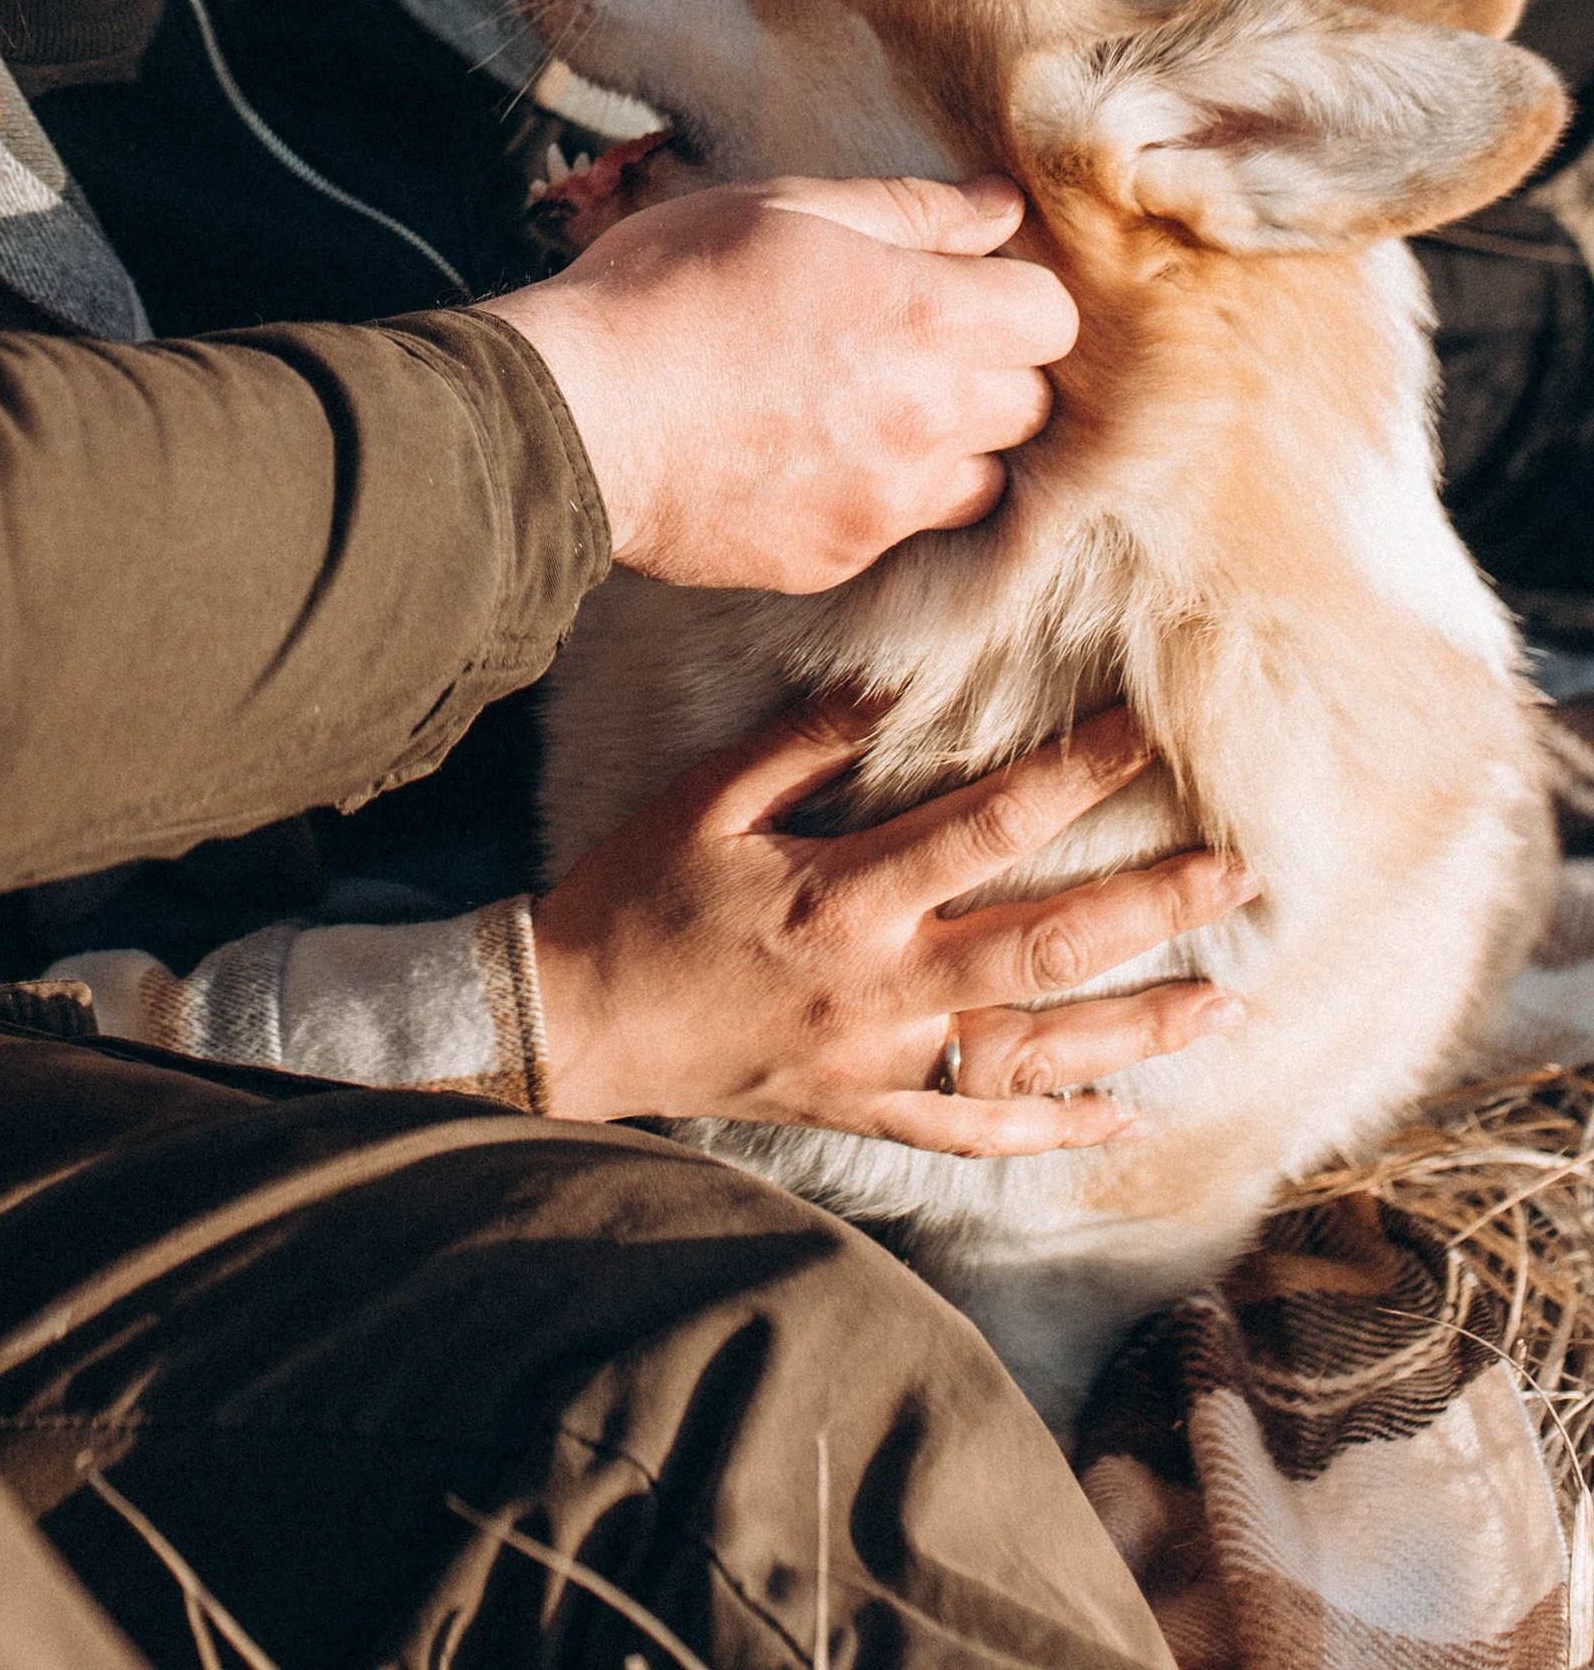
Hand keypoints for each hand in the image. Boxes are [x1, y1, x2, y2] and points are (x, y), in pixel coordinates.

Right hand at [483, 171, 1076, 587]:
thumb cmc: (666, 287)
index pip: (1053, 319)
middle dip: (991, 370)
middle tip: (914, 342)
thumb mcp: (783, 209)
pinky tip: (818, 456)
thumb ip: (909, 211)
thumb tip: (1000, 208)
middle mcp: (927, 417)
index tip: (966, 287)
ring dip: (952, 443)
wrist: (573, 414)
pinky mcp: (842, 556)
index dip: (1015, 296)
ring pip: (983, 478)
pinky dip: (884, 495)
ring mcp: (887, 500)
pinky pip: (906, 529)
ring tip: (874, 408)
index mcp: (923, 315)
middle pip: (1032, 404)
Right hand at [531, 701, 1255, 1150]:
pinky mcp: (868, 1112)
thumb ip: (803, 742)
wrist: (575, 1021)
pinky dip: (1057, 1132)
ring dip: (1142, 1028)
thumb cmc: (635, 894)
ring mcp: (884, 1062)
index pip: (991, 825)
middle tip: (1243, 876)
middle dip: (1157, 909)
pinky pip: (980, 1134)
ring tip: (1228, 1005)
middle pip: (1051, 944)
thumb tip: (894, 684)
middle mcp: (885, 986)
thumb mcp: (706, 798)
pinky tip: (1127, 1119)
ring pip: (1041, 1052)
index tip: (1148, 733)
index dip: (1077, 773)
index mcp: (847, 896)